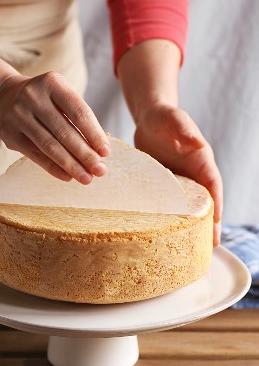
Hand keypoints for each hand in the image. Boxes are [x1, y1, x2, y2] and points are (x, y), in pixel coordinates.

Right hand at [0, 71, 110, 183]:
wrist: (3, 97)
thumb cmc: (44, 101)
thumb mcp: (60, 97)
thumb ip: (78, 119)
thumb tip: (99, 151)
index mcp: (53, 83)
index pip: (79, 112)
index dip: (94, 134)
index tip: (106, 153)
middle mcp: (33, 96)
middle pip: (65, 131)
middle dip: (85, 154)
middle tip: (100, 171)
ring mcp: (19, 115)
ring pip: (50, 146)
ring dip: (71, 165)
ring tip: (86, 178)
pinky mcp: (9, 133)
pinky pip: (35, 155)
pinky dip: (53, 168)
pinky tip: (68, 177)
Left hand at [134, 104, 222, 245]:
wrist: (148, 119)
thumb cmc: (163, 117)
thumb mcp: (173, 120)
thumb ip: (183, 130)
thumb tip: (196, 143)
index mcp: (201, 161)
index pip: (213, 185)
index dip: (216, 204)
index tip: (217, 222)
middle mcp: (194, 174)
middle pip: (205, 202)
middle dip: (210, 223)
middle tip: (212, 246)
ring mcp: (180, 181)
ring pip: (189, 207)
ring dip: (192, 226)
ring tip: (192, 247)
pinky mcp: (165, 186)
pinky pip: (171, 205)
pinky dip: (172, 219)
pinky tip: (167, 234)